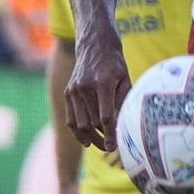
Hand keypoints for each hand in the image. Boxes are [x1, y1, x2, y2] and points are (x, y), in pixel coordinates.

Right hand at [64, 32, 130, 151]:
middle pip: (92, 122)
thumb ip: (124, 101)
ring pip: (80, 123)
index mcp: (102, 83)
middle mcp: (84, 87)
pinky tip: (86, 141)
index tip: (114, 147)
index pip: (105, 116)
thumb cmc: (115, 64)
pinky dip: (77, 132)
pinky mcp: (67, 92)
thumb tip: (124, 125)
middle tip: (113, 148)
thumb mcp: (125, 79)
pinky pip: (70, 118)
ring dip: (91, 138)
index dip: (110, 134)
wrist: (95, 46)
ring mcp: (73, 90)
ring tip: (103, 146)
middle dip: (103, 138)